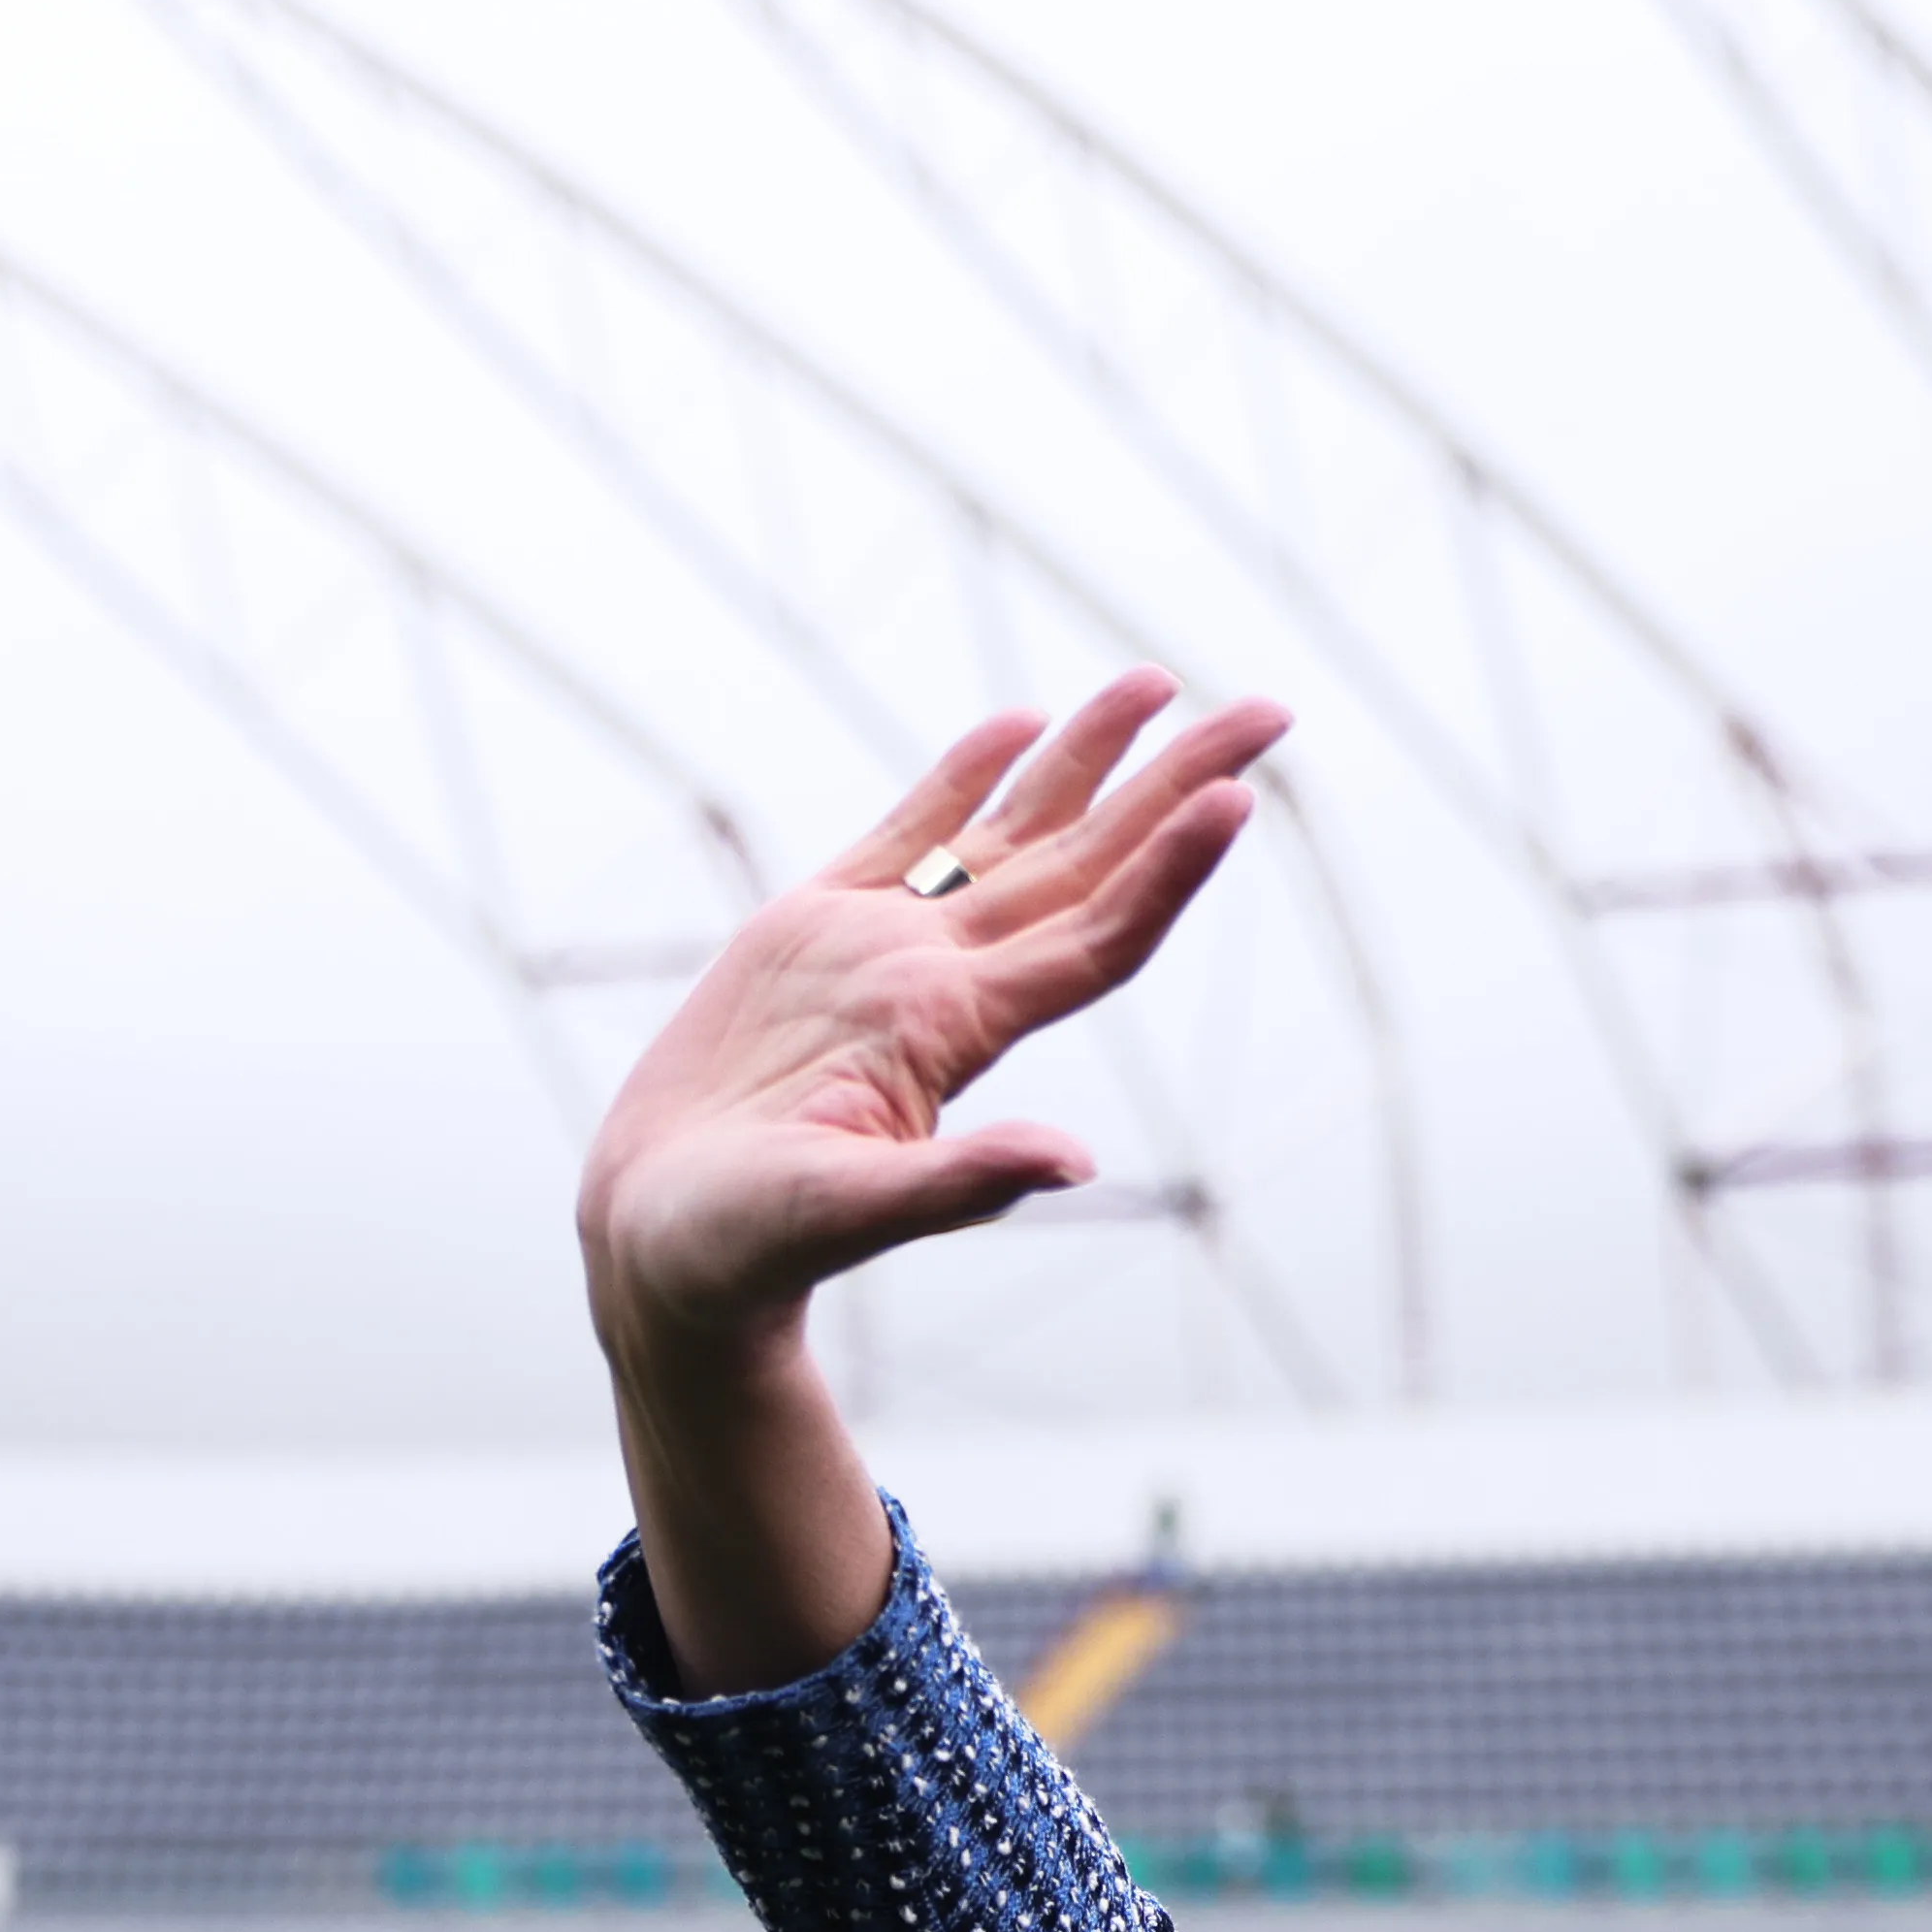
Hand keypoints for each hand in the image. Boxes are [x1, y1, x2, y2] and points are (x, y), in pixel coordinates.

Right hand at [573, 684, 1277, 1689]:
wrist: (660, 1248)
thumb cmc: (740, 1248)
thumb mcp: (844, 1215)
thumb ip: (955, 1185)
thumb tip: (1071, 1163)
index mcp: (957, 1033)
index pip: (1095, 936)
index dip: (1167, 871)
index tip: (1235, 799)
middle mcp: (940, 982)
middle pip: (1086, 867)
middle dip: (1176, 787)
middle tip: (1271, 710)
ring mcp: (882, 953)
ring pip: (1010, 837)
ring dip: (1088, 763)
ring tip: (1158, 683)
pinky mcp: (811, 934)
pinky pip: (909, 837)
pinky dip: (963, 777)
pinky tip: (1018, 727)